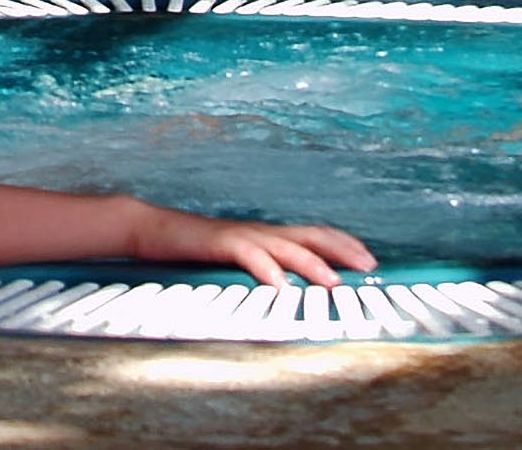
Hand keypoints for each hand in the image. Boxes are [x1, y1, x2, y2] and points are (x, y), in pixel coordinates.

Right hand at [126, 206, 375, 287]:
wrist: (151, 229)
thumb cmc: (194, 251)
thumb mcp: (234, 262)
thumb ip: (260, 271)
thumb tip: (288, 292)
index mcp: (266, 236)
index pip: (314, 234)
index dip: (344, 244)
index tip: (370, 259)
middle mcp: (260, 232)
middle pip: (311, 235)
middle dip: (343, 249)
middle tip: (369, 267)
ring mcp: (241, 235)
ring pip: (285, 245)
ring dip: (313, 263)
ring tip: (333, 282)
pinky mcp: (219, 242)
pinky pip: (248, 254)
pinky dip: (266, 270)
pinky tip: (279, 287)